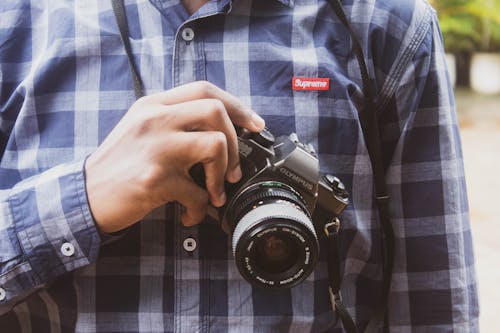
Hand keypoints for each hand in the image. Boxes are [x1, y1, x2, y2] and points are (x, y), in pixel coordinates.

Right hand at [85, 81, 264, 232]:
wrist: (84, 196)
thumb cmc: (118, 165)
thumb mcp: (140, 129)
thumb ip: (174, 122)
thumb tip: (220, 132)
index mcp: (153, 105)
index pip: (204, 90)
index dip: (237, 105)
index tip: (255, 124)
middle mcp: (155, 120)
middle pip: (216, 111)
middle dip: (236, 142)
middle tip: (234, 169)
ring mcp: (156, 148)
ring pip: (215, 145)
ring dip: (223, 175)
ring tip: (214, 193)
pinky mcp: (156, 179)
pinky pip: (198, 192)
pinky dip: (201, 209)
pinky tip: (191, 214)